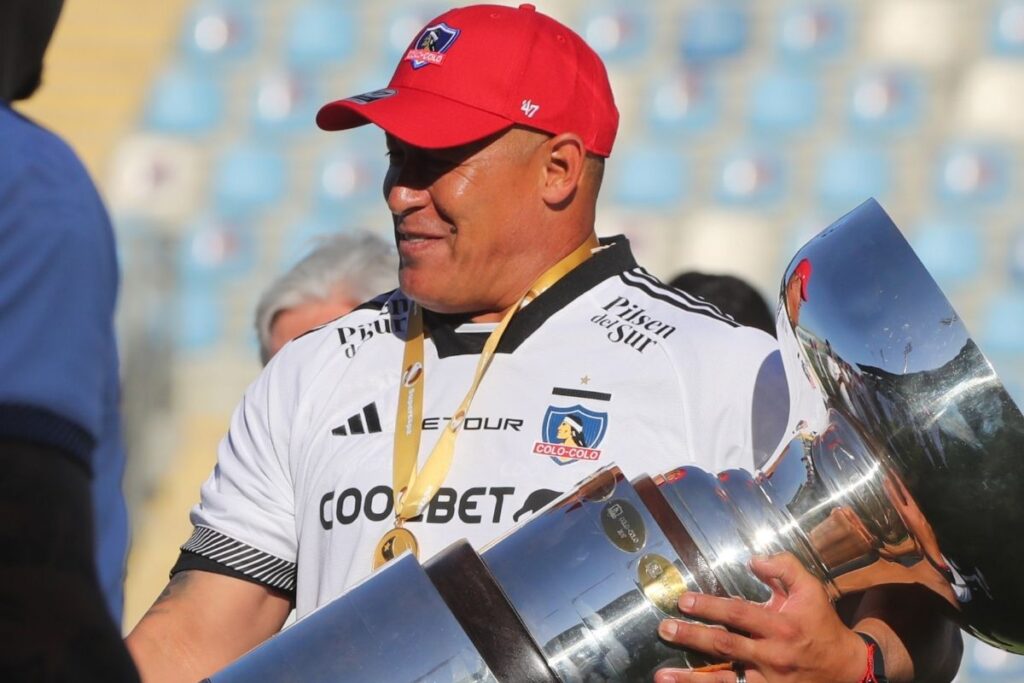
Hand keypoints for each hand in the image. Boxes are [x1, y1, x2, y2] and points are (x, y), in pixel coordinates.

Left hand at [654, 552, 866, 682]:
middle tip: (664, 629)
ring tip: (662, 676)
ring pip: (726, 682)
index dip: (710, 607)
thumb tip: (752, 559)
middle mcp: (772, 656)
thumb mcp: (810, 589)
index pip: (739, 615)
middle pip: (726, 647)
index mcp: (780, 626)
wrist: (845, 668)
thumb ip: (784, 568)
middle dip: (692, 638)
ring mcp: (769, 681)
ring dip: (692, 680)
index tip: (683, 601)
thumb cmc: (821, 623)